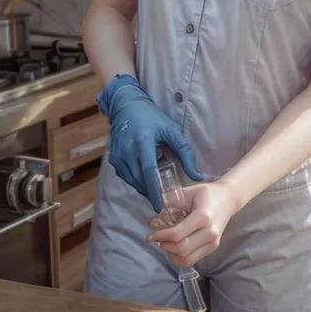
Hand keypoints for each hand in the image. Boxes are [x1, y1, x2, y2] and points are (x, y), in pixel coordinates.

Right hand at [98, 75, 202, 212]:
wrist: (127, 106)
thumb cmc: (152, 118)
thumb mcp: (172, 131)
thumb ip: (185, 153)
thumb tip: (197, 175)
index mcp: (143, 142)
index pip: (148, 172)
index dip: (154, 191)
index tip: (161, 206)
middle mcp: (128, 150)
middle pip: (139, 180)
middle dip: (151, 193)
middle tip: (163, 202)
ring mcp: (118, 155)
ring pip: (132, 181)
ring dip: (143, 188)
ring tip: (155, 192)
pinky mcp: (114, 158)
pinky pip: (126, 176)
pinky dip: (135, 181)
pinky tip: (145, 180)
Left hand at [147, 181, 236, 266]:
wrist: (228, 199)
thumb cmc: (207, 193)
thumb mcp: (188, 192)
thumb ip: (170, 202)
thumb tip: (152, 220)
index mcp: (204, 216)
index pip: (178, 234)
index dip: (161, 236)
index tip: (150, 235)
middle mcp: (210, 233)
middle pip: (182, 249)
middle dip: (165, 245)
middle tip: (156, 238)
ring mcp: (213, 243)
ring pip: (187, 259)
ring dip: (171, 254)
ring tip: (165, 243)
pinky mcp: (213, 248)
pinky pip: (192, 260)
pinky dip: (179, 257)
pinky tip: (174, 247)